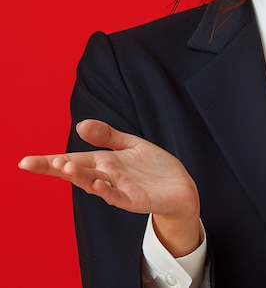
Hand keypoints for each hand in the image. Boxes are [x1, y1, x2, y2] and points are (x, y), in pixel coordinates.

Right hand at [19, 119, 201, 256]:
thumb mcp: (131, 145)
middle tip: (35, 162)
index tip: (24, 161)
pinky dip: (106, 190)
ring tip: (64, 167)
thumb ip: (107, 135)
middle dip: (56, 168)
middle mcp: (107, 177)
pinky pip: (118, 196)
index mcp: (104, 163)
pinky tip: (96, 183)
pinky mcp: (136, 200)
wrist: (181, 189)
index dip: (49, 162)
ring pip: (94, 184)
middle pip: (77, 172)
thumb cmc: (154, 168)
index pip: (72, 161)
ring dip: (79, 177)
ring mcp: (120, 189)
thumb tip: (80, 125)